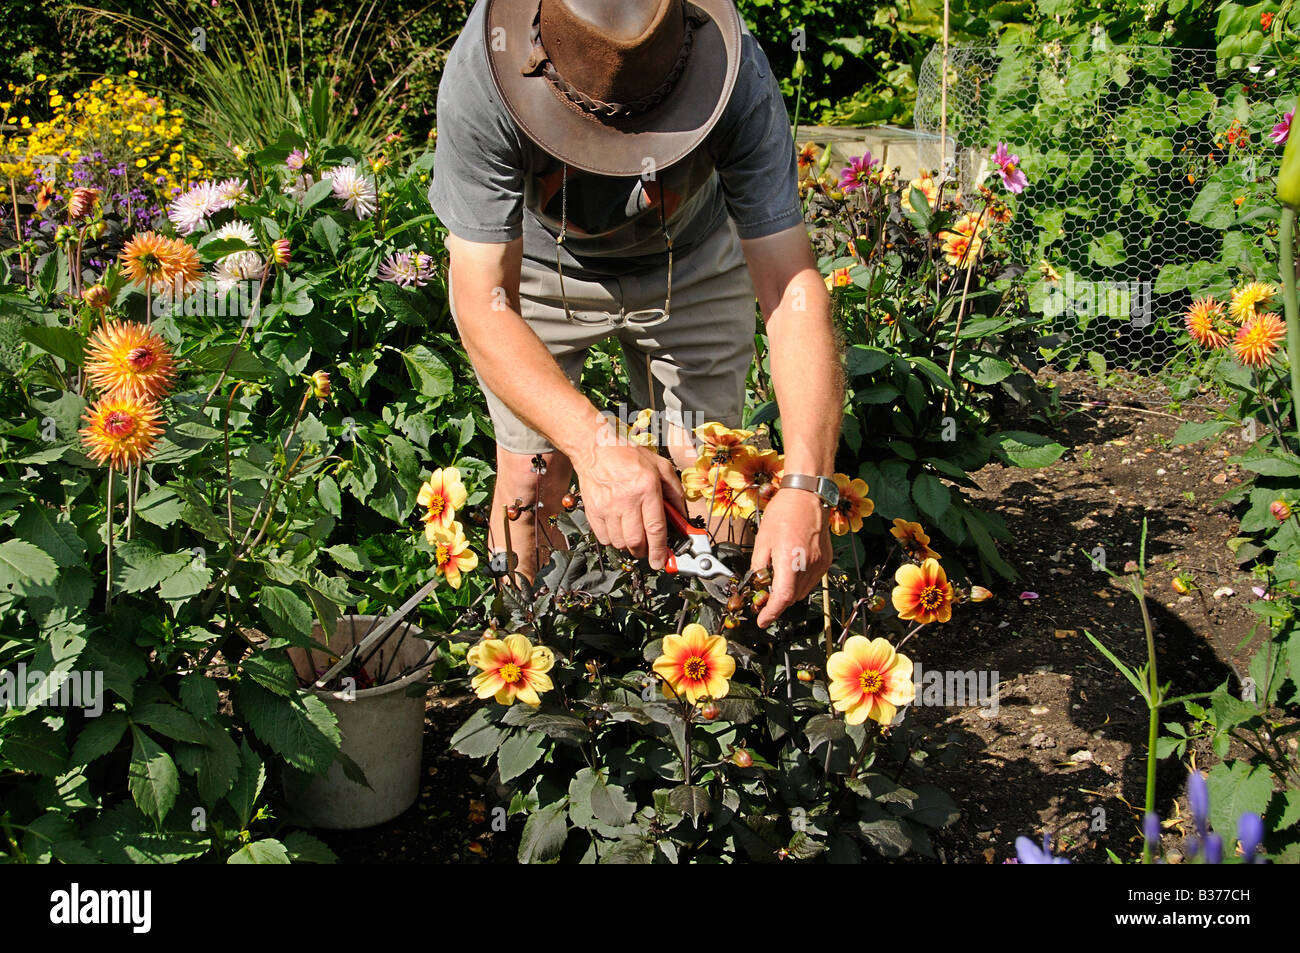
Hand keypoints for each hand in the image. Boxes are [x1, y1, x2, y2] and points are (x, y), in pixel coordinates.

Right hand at [574, 442, 686, 569]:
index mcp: (646, 488)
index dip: (660, 550)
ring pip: (620, 543)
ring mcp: (607, 507)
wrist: (594, 448)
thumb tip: (682, 514)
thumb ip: (675, 491)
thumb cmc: (627, 455)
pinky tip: (619, 529)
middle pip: (636, 542)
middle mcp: (626, 500)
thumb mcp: (660, 466)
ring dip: (630, 546)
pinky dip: (613, 540)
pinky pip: (604, 538)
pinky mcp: (593, 511)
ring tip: (634, 535)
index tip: (662, 561)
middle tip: (649, 550)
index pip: (656, 529)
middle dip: (645, 552)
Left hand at [749, 488, 832, 626]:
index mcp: (790, 559)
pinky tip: (791, 570)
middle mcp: (808, 564)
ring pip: (802, 591)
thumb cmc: (784, 512)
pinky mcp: (826, 561)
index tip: (762, 620)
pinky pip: (812, 580)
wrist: (807, 496)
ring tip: (777, 577)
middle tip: (763, 596)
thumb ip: (759, 566)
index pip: (782, 597)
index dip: (771, 612)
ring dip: (788, 592)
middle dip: (777, 601)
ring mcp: (820, 564)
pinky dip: (799, 582)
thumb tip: (757, 583)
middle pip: (792, 597)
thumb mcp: (762, 540)